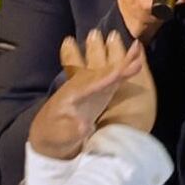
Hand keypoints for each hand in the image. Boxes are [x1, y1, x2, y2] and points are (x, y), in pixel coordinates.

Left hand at [29, 30, 144, 159]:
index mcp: (71, 95)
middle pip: (101, 73)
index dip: (105, 79)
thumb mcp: (58, 136)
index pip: (90, 85)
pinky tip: (135, 62)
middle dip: (118, 64)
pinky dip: (124, 71)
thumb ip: (70, 130)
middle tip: (135, 49)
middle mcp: (81, 86)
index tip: (118, 73)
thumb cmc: (52, 135)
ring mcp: (90, 88)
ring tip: (137, 48)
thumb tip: (84, 126)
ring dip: (123, 62)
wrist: (47, 133)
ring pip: (107, 72)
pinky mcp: (97, 93)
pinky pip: (111, 79)